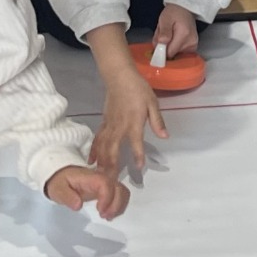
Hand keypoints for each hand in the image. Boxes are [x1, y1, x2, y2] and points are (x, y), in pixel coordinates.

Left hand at [45, 164, 130, 219]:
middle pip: (119, 188)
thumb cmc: (60, 182)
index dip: (107, 198)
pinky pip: (120, 195)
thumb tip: (78, 205)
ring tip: (107, 217)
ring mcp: (106, 183)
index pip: (106, 184)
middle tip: (104, 216)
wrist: (61, 175)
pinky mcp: (107, 189)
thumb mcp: (57, 189)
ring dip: (119, 206)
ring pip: (122, 192)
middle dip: (116, 205)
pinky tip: (108, 214)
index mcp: (90, 178)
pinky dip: (119, 206)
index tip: (100, 211)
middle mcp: (102, 179)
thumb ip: (66, 196)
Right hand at [90, 60, 166, 176]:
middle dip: (111, 165)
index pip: (136, 142)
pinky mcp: (104, 122)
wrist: (119, 76)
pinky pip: (98, 139)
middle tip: (110, 181)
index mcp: (133, 122)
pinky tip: (91, 161)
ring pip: (102, 146)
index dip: (138, 154)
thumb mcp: (153, 103)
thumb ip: (157, 121)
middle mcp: (119, 126)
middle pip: (113, 149)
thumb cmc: (138, 89)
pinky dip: (94, 151)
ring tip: (99, 176)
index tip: (139, 167)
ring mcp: (109, 125)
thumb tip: (165, 136)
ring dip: (101, 161)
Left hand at [153, 4, 199, 60]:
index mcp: (184, 35)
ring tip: (170, 35)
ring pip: (175, 53)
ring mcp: (193, 45)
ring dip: (169, 46)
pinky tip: (175, 38)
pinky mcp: (193, 47)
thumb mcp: (165, 19)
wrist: (184, 9)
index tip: (158, 42)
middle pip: (172, 54)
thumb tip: (161, 44)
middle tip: (164, 34)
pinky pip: (180, 52)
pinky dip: (175, 47)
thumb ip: (163, 32)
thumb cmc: (173, 13)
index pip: (169, 53)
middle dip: (164, 47)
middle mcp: (191, 42)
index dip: (161, 50)